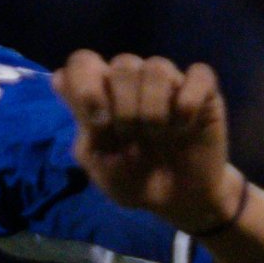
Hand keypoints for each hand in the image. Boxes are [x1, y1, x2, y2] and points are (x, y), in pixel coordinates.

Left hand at [56, 51, 243, 235]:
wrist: (177, 201)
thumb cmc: (135, 180)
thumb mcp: (99, 163)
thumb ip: (82, 123)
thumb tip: (58, 78)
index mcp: (104, 93)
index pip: (84, 61)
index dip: (86, 84)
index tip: (96, 121)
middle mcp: (134, 82)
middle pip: (123, 63)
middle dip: (123, 105)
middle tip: (130, 137)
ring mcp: (170, 84)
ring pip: (157, 66)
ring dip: (152, 106)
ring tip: (157, 135)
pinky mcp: (204, 92)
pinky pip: (198, 74)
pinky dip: (188, 100)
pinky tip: (184, 125)